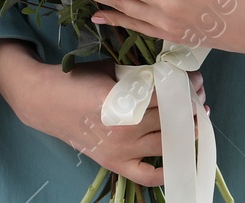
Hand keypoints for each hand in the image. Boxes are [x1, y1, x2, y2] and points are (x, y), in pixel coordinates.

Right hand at [8, 57, 207, 188]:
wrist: (45, 101)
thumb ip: (140, 75)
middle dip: (190, 106)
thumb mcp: (111, 70)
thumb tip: (172, 76)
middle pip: (171, 118)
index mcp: (123, 100)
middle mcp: (125, 128)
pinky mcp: (114, 163)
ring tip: (197, 120)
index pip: (167, 95)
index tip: (196, 80)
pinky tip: (180, 157)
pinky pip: (147, 174)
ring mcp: (120, 149)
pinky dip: (165, 171)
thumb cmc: (77, 80)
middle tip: (199, 97)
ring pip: (166, 143)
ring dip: (186, 132)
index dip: (185, 86)